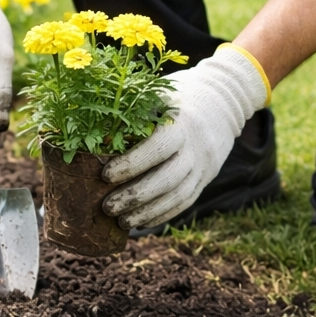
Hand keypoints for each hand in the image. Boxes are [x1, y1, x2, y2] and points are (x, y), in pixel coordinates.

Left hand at [102, 46, 268, 227]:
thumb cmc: (178, 95)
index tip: (105, 175)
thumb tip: (92, 129)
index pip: (157, 148)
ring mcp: (204, 166)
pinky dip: (162, 214)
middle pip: (168, 179)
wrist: (223, 100)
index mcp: (181, 123)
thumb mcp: (159, 94)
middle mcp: (195, 147)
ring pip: (177, 197)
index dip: (131, 164)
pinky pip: (185, 202)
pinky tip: (141, 222)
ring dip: (147, 212)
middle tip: (107, 207)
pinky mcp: (206, 178)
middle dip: (135, 196)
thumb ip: (134, 112)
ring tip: (121, 222)